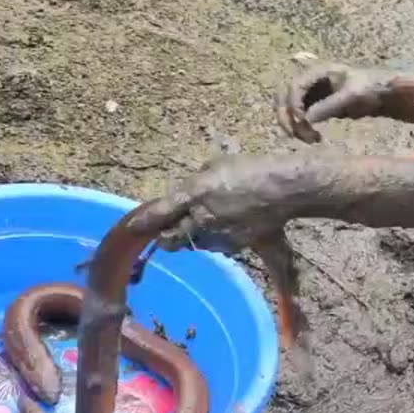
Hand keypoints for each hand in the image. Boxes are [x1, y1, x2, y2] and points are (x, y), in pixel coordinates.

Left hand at [153, 157, 291, 255]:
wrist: (282, 189)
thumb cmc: (249, 169)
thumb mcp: (215, 166)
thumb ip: (197, 183)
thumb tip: (189, 192)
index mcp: (194, 195)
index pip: (161, 213)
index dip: (144, 222)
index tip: (131, 228)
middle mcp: (201, 219)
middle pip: (174, 238)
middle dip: (168, 238)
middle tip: (167, 234)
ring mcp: (218, 236)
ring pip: (195, 244)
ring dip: (193, 238)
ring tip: (203, 228)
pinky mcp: (235, 245)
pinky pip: (218, 246)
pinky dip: (216, 240)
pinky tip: (226, 230)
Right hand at [276, 62, 392, 143]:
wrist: (382, 93)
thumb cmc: (370, 87)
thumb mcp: (351, 95)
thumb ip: (329, 105)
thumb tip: (306, 119)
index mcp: (317, 72)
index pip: (294, 86)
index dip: (294, 104)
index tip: (303, 121)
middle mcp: (310, 82)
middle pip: (284, 98)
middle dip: (287, 117)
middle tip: (294, 135)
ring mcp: (311, 95)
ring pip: (290, 110)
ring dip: (293, 126)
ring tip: (310, 140)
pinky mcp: (315, 107)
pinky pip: (300, 119)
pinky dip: (302, 130)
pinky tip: (315, 139)